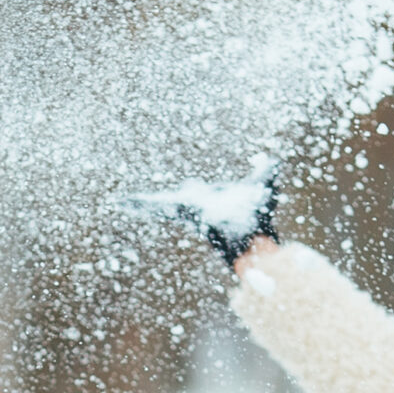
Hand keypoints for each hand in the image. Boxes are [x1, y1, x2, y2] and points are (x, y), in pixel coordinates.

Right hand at [123, 154, 280, 267]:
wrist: (251, 234)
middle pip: (174, 202)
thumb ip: (267, 171)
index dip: (194, 191)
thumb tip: (272, 159)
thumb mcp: (262, 184)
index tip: (188, 188)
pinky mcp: (178, 211)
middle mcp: (196, 207)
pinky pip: (155, 208)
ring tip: (121, 202)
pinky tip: (120, 202)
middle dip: (160, 203)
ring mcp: (185, 210)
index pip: (198, 195)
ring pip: (159, 206)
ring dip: (140, 205)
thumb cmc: (257, 215)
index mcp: (212, 201)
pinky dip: (137, 205)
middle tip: (144, 202)